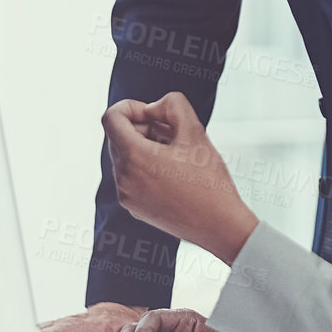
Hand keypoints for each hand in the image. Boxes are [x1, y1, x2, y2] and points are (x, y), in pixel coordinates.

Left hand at [101, 91, 258, 263]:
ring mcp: (126, 195)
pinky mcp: (134, 208)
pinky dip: (146, 167)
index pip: (111, 118)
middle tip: (175, 134)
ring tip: (178, 154)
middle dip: (143, 127)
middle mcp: (122, 178)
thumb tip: (153, 108)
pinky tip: (175, 173)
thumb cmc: (209, 181)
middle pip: (118, 137)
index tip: (156, 114)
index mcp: (134, 157)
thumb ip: (173, 105)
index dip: (132, 107)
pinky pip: (130, 177)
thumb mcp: (196, 132)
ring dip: (146, 147)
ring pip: (125, 157)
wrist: (220, 225)